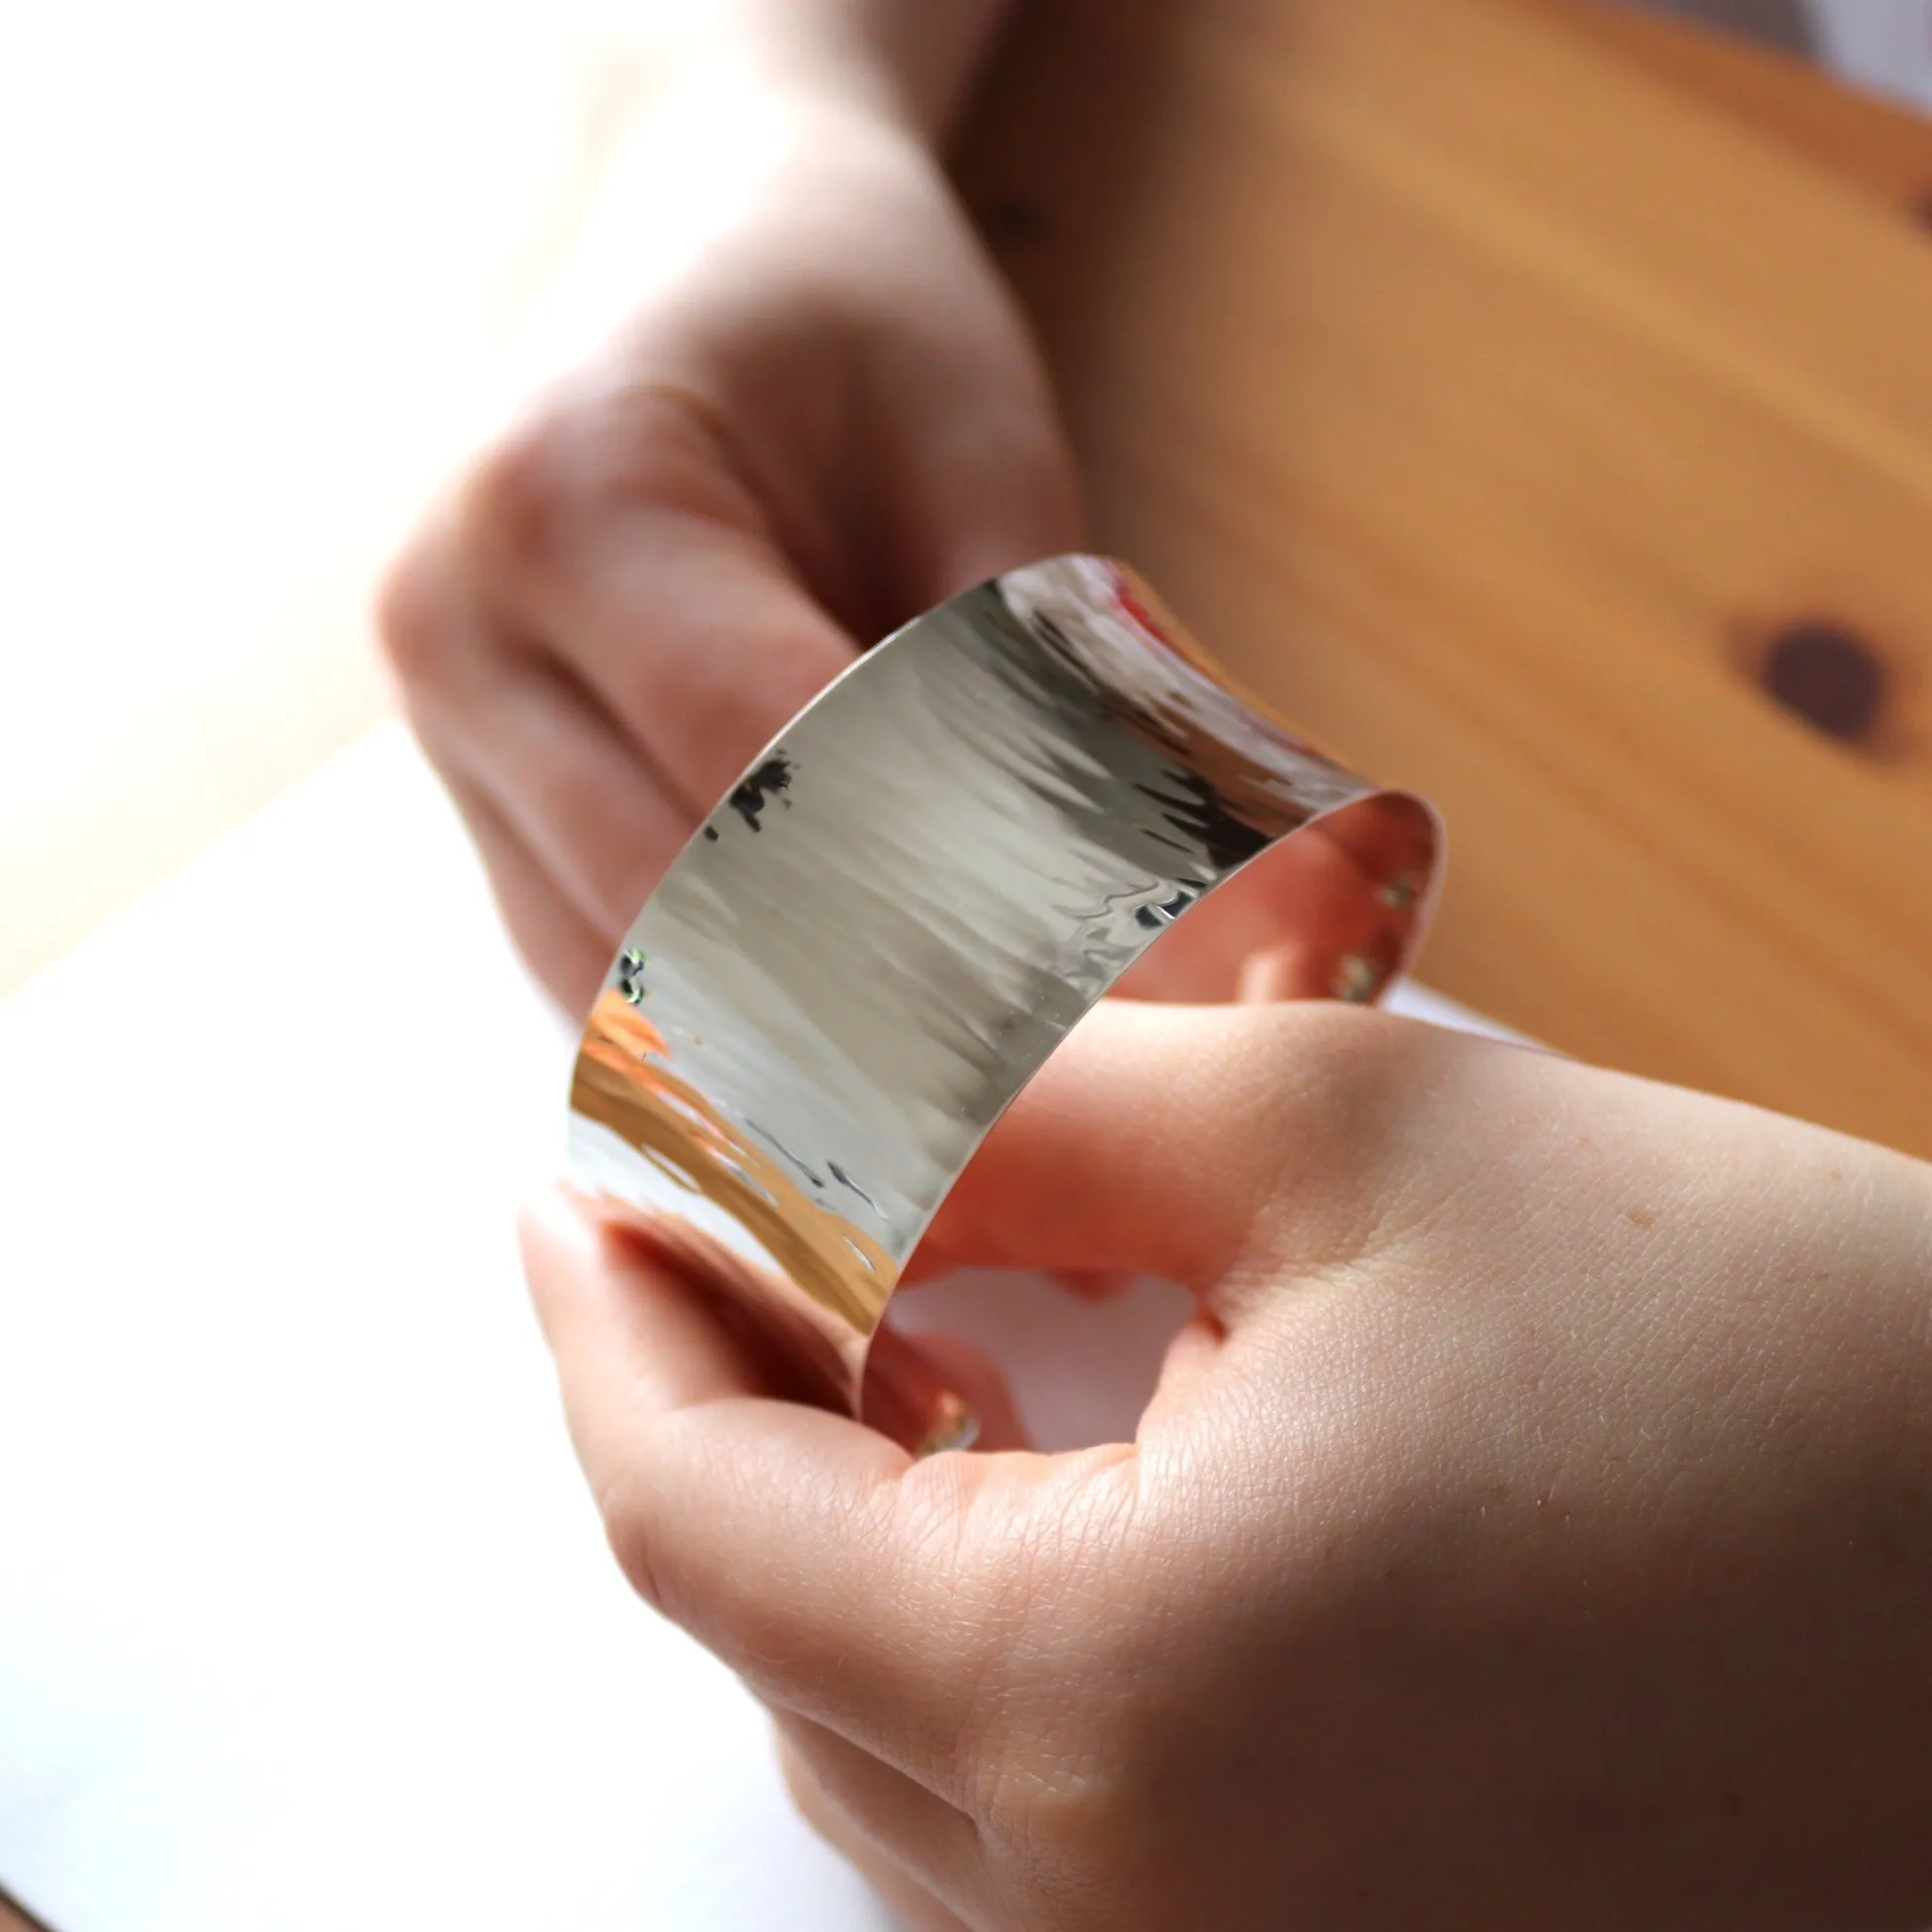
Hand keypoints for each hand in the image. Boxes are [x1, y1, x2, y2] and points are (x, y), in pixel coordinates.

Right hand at [379, 82, 1080, 1012]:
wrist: (709, 251)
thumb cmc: (862, 333)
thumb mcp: (985, 466)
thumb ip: (1037, 697)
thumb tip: (1162, 943)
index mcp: (572, 499)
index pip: (764, 776)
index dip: (934, 909)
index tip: (1098, 998)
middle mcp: (464, 635)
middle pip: (678, 912)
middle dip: (877, 1018)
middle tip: (1061, 1085)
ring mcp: (448, 734)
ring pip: (625, 986)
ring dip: (802, 1059)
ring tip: (981, 1092)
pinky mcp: (478, 807)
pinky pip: (601, 976)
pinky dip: (736, 1036)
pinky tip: (864, 1054)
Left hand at [523, 1001, 1931, 1930]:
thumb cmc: (1781, 1371)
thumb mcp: (1351, 1143)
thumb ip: (1020, 1106)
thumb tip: (817, 1088)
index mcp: (1108, 1714)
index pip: (691, 1513)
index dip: (611, 1312)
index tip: (581, 1171)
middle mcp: (1135, 1930)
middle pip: (768, 1634)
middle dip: (713, 1388)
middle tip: (716, 1199)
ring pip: (882, 1738)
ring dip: (830, 1509)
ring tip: (851, 1307)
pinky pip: (1032, 1813)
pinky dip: (966, 1623)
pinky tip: (1017, 1460)